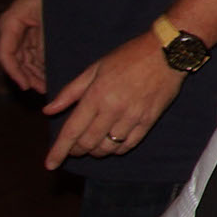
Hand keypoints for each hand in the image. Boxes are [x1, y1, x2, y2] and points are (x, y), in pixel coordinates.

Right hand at [0, 0, 43, 93]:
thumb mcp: (49, 17)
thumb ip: (43, 40)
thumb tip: (42, 63)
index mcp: (11, 22)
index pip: (6, 54)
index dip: (15, 73)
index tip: (26, 86)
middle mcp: (14, 26)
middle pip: (16, 58)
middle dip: (28, 75)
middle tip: (42, 89)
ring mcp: (24, 26)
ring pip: (25, 55)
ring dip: (35, 70)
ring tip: (47, 84)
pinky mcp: (35, 26)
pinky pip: (34, 48)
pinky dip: (41, 60)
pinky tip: (50, 70)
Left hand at [44, 30, 188, 168]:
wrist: (168, 52)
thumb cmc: (129, 56)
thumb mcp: (95, 68)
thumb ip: (71, 91)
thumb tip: (48, 110)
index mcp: (96, 95)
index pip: (72, 131)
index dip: (58, 151)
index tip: (50, 164)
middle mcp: (113, 109)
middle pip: (88, 143)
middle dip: (77, 150)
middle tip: (75, 148)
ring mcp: (133, 116)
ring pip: (108, 147)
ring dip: (97, 151)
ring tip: (94, 145)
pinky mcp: (149, 120)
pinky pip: (129, 144)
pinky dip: (117, 150)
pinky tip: (113, 144)